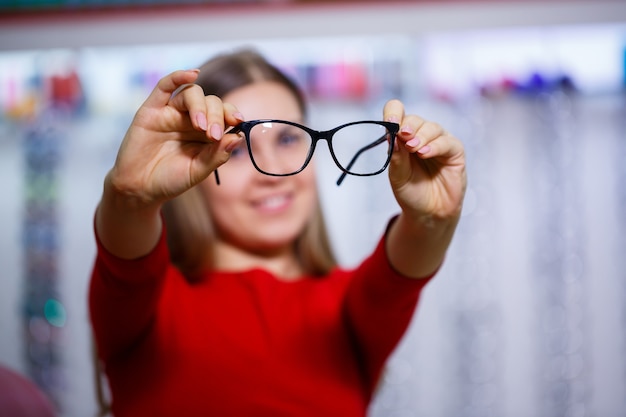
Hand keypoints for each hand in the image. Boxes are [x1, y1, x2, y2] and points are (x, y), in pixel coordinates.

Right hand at [107, 69, 243, 208]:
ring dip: (200, 105)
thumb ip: (218, 155)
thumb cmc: (171, 180)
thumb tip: (238, 137)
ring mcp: (171, 112)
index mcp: (206, 132)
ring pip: (191, 93)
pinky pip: (164, 87)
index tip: (238, 121)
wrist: (140, 188)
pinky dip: (178, 77)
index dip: (232, 114)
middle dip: (216, 116)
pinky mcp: (151, 110)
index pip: (224, 114)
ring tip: (201, 126)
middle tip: (212, 135)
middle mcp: (191, 119)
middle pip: (210, 102)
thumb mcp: (198, 171)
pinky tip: (192, 73)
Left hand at [384, 99, 466, 224]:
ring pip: (431, 128)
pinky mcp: (454, 151)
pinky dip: (435, 146)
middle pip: (414, 120)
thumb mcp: (398, 176)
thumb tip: (391, 135)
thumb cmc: (411, 192)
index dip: (393, 113)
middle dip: (407, 127)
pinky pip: (446, 142)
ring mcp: (439, 142)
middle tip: (403, 136)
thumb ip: (396, 156)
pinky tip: (425, 153)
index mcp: (403, 138)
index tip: (390, 121)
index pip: (397, 114)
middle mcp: (421, 136)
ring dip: (421, 136)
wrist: (428, 213)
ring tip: (414, 149)